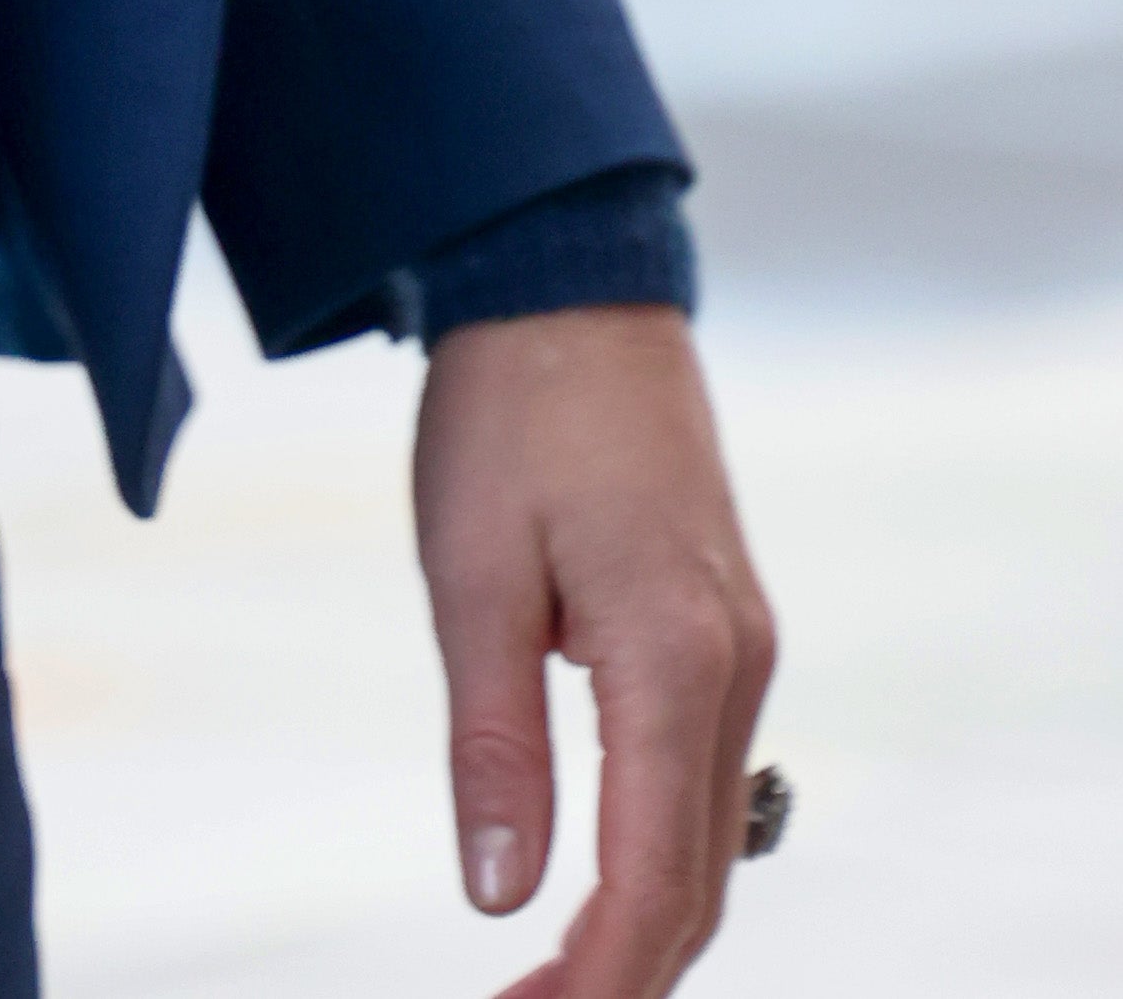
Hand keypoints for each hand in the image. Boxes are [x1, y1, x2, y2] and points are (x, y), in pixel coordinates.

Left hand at [414, 308, 777, 996]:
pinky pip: (706, 777)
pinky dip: (661, 852)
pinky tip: (593, 878)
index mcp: (675, 658)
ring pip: (709, 836)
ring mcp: (745, 647)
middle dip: (620, 974)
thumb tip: (498, 899)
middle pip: (697, 880)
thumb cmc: (508, 415)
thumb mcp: (470, 574)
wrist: (574, 286)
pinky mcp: (727, 627)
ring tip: (549, 977)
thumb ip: (494, 743)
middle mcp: (736, 667)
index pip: (654, 883)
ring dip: (643, 922)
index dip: (595, 981)